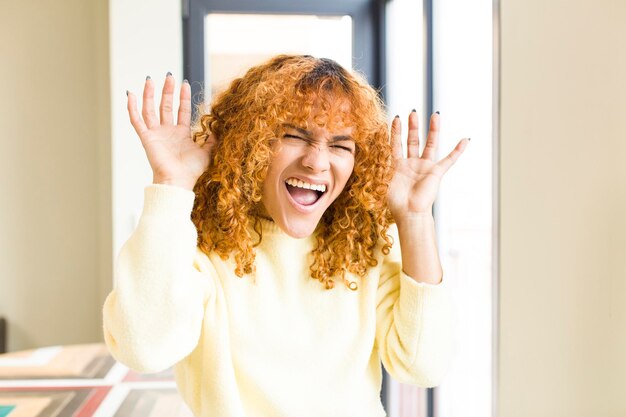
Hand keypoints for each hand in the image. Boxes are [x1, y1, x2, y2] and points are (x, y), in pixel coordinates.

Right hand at [127, 74, 212, 190]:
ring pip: (150, 109)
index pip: (181, 111)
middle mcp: (167, 132)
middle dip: (167, 91)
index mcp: (181, 134)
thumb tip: (219, 126)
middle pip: (166, 106)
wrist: (178, 181)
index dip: (183, 97)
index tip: (185, 84)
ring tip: (150, 79)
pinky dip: (132, 107)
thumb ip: (212, 139)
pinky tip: (130, 94)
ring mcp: (156, 134)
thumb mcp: (207, 151)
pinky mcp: (146, 138)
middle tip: (169, 76)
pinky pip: (136, 120)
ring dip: (149, 94)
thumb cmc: (191, 171)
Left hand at [387, 111, 468, 219]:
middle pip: (413, 140)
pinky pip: (449, 160)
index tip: (395, 118)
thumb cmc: (394, 201)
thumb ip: (378, 165)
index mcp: (397, 165)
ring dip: (433, 130)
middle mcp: (412, 164)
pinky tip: (466, 139)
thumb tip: (368, 151)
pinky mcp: (436, 173)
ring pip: (431, 144)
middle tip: (412, 112)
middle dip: (413, 126)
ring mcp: (425, 168)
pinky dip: (458, 150)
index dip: (395, 131)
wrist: (408, 214)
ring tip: (435, 114)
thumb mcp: (381, 179)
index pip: (396, 144)